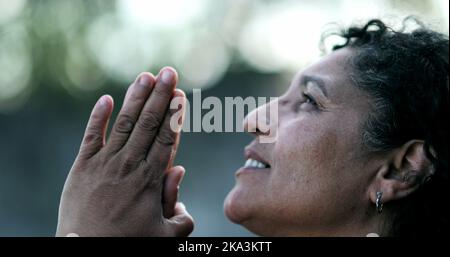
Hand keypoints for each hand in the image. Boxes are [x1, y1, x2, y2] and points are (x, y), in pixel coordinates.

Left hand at [56, 67, 193, 235]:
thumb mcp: (165, 235)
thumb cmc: (129, 244)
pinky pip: (91, 135)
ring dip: (136, 98)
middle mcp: (129, 165)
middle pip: (148, 124)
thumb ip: (181, 210)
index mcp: (151, 180)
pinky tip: (106, 98)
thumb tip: (179, 171)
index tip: (181, 94)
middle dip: (160, 96)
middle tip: (169, 72)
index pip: (166, 138)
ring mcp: (104, 163)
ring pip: (124, 123)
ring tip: (146, 76)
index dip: (174, 114)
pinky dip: (98, 116)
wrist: (86, 251)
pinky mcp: (83, 166)